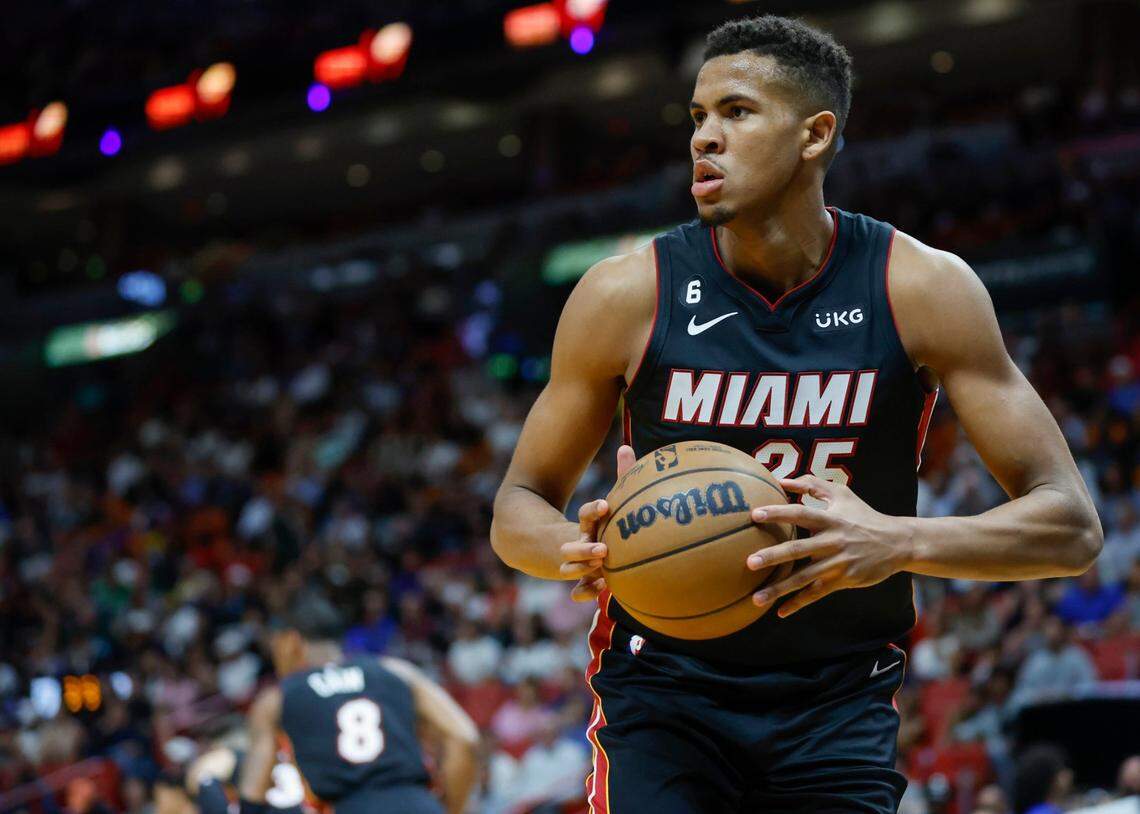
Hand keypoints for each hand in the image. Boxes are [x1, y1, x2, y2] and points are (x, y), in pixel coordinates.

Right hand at [565, 444, 636, 601]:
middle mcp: (579, 543)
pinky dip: (585, 592)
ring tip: (599, 572)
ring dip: (583, 570)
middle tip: (603, 550)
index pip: (588, 515)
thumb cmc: (602, 520)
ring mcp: (577, 563)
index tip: (606, 506)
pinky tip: (598, 591)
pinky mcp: (582, 580)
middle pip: (575, 546)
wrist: (564, 544)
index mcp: (588, 525)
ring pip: (571, 569)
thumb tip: (625, 447)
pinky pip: (579, 590)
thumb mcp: (611, 502)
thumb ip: (621, 476)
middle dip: (585, 549)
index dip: (594, 510)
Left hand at [745, 475, 913, 617]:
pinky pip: (817, 593)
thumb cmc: (863, 515)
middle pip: (799, 549)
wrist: (897, 543)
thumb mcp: (842, 494)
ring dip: (780, 589)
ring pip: (804, 577)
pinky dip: (798, 603)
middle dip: (773, 556)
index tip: (754, 515)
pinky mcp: (843, 580)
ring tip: (756, 599)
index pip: (800, 513)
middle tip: (749, 562)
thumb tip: (782, 480)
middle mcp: (832, 541)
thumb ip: (812, 485)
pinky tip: (780, 611)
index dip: (778, 513)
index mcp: (830, 519)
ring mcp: (837, 563)